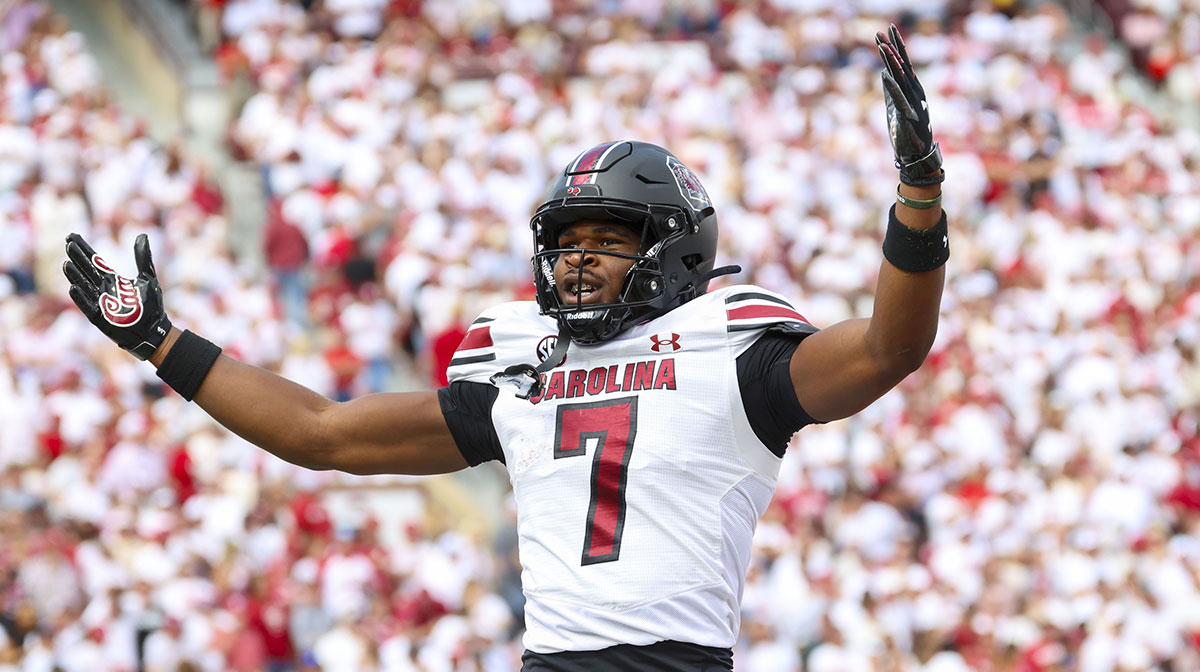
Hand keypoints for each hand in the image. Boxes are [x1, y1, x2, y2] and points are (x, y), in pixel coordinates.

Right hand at [62, 233, 172, 360]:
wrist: (153, 331)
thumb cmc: (151, 306)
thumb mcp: (148, 277)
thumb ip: (143, 257)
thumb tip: (142, 235)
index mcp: (113, 280)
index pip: (95, 261)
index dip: (84, 249)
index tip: (72, 236)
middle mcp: (103, 289)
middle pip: (87, 270)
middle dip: (78, 258)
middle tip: (68, 243)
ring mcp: (100, 303)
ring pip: (84, 286)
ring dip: (75, 275)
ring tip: (67, 263)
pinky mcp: (100, 317)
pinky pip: (88, 306)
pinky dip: (81, 298)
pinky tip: (73, 287)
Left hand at [877, 24, 943, 185]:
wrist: (917, 156)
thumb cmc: (906, 131)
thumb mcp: (894, 106)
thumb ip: (890, 90)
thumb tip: (883, 73)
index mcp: (912, 89)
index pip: (902, 63)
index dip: (894, 46)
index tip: (885, 30)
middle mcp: (915, 92)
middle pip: (902, 66)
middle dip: (892, 48)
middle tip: (882, 31)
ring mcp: (913, 103)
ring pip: (901, 79)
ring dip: (891, 62)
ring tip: (882, 47)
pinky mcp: (909, 117)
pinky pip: (899, 99)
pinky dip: (892, 87)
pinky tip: (885, 75)